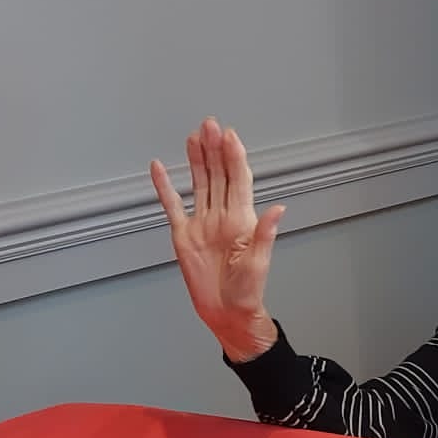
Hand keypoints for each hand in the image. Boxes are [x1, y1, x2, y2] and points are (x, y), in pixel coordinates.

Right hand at [149, 119, 284, 362]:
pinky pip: (172, 205)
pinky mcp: (184, 235)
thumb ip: (265, 235)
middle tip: (210, 125)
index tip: (230, 135)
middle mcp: (222, 216)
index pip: (238, 180)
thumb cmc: (247, 292)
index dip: (234, 157)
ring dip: (196, 160)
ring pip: (199, 183)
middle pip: (218, 175)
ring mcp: (202, 223)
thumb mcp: (258, 264)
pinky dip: (165, 187)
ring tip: (193, 137)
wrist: (226, 313)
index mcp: (242, 220)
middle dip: (215, 149)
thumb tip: (278, 210)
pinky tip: (160, 168)